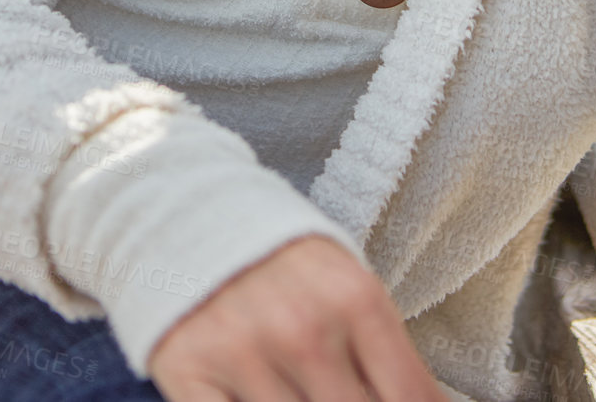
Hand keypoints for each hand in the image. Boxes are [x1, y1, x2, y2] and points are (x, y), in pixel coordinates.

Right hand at [148, 233, 449, 401]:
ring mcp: (246, 354)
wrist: (184, 213)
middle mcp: (305, 327)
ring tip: (305, 393)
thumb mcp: (344, 281)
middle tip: (343, 394)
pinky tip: (264, 401)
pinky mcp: (190, 373)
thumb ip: (383, 350)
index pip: (410, 396)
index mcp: (355, 296)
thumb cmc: (281, 259)